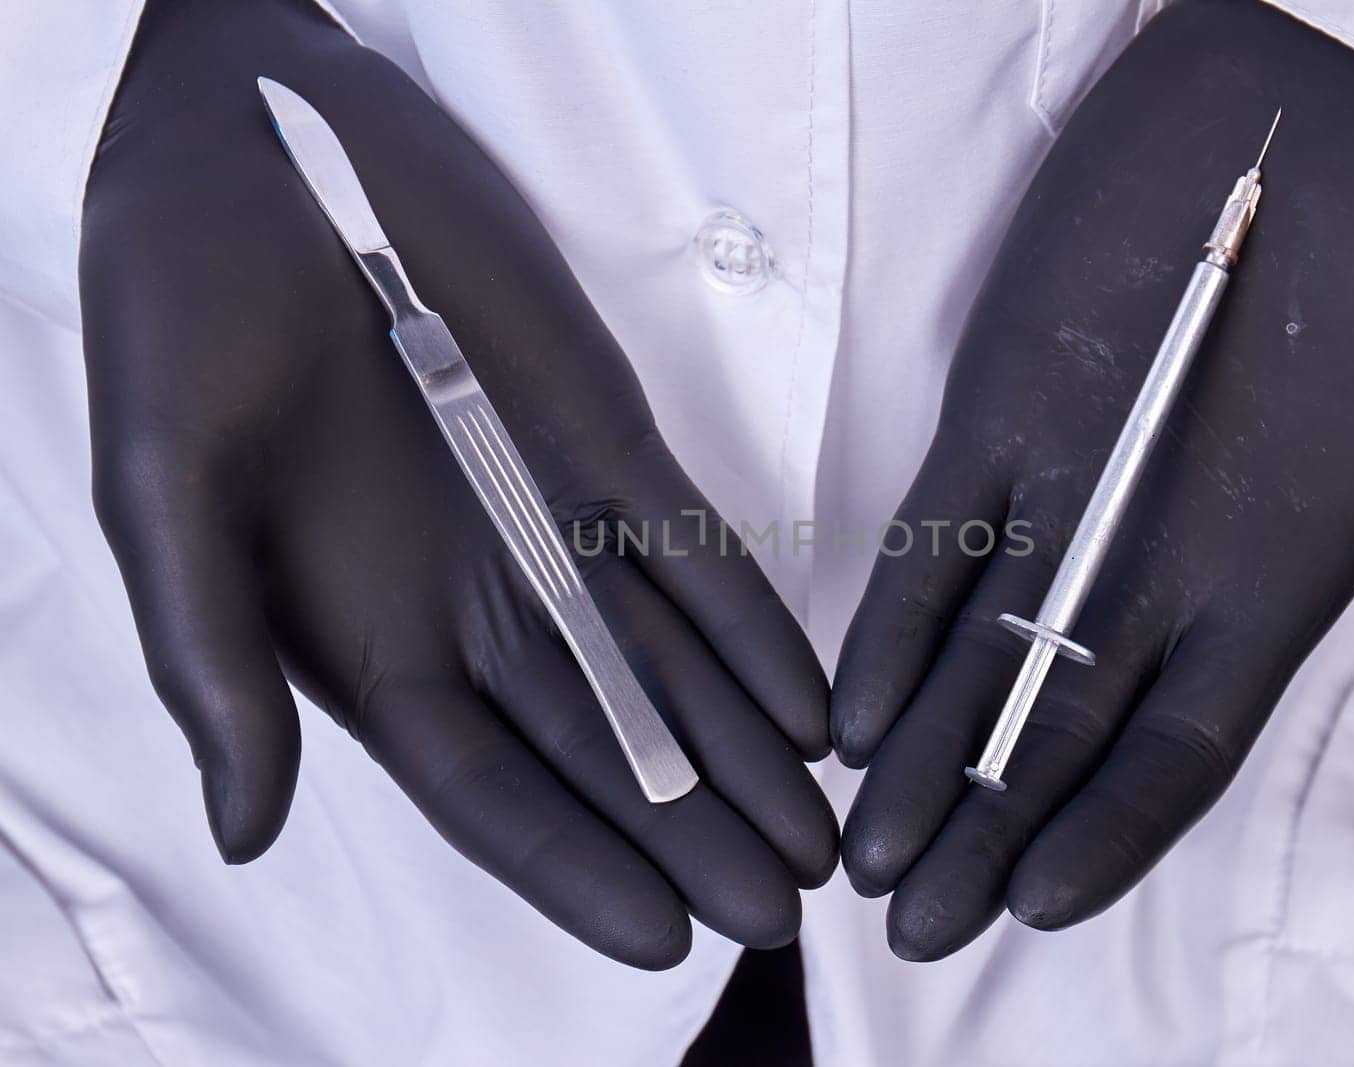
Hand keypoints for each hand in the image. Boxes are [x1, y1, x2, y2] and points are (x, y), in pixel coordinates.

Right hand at [82, 0, 834, 968]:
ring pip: (667, 667)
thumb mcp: (165, 486)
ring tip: (822, 831)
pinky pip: (693, 551)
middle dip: (694, 834)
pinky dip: (752, 626)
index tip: (668, 938)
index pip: (488, 792)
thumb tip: (244, 833)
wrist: (260, 147)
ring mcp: (549, 526)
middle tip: (788, 910)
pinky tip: (812, 700)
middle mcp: (470, 607)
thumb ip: (212, 657)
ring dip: (747, 751)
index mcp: (366, 644)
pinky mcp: (605, 443)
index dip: (576, 870)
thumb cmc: (180, 313)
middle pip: (603, 751)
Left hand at [830, 0, 1353, 960]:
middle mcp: (1152, 565)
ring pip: (979, 655)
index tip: (1036, 905)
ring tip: (868, 850)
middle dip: (986, 828)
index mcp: (1266, 586)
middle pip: (1056, 730)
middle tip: (914, 927)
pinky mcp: (999, 415)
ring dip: (922, 756)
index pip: (1178, 749)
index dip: (1108, 831)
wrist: (1306, 103)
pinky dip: (893, 624)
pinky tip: (852, 709)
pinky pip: (933, 540)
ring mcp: (1066, 494)